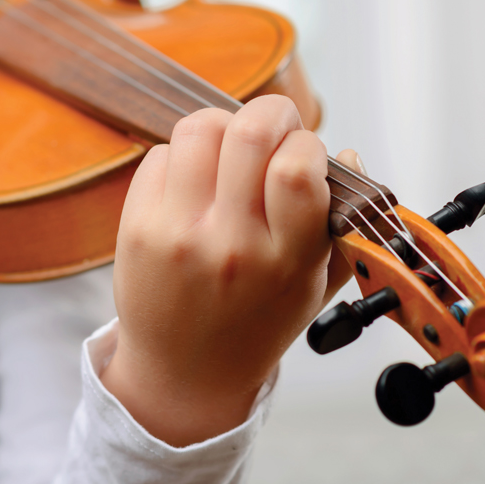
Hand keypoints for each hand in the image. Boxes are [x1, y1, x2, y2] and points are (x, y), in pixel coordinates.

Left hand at [101, 94, 360, 445]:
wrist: (185, 370)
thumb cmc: (255, 322)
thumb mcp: (313, 284)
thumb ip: (342, 222)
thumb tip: (346, 152)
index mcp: (286, 259)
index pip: (298, 167)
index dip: (306, 143)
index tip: (303, 154)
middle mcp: (231, 244)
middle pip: (247, 132)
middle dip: (269, 113)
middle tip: (271, 128)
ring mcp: (178, 233)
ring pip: (199, 128)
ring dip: (222, 127)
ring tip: (228, 152)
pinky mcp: (138, 226)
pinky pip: (160, 153)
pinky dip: (183, 156)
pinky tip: (193, 184)